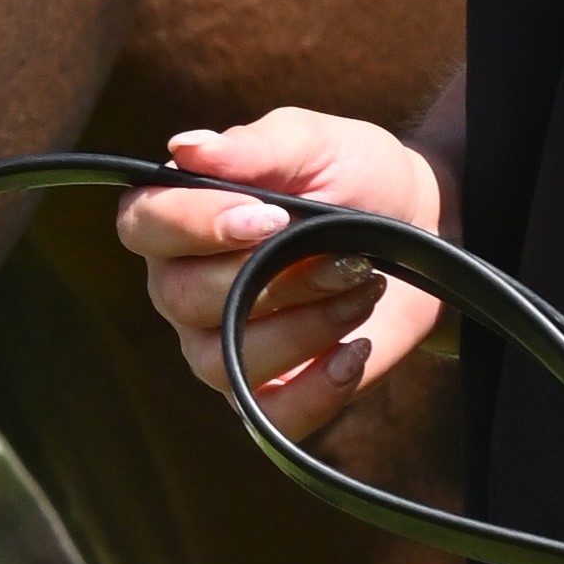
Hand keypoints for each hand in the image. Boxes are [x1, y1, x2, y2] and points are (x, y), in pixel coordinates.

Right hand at [114, 108, 445, 428]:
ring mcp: (218, 346)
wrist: (420, 229)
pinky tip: (354, 352)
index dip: (194, 225)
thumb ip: (253, 148)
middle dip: (274, 280)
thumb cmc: (353, 174)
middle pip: (183, 298)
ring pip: (224, 360)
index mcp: (175, 216)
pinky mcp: (268, 394)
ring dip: (303, 329)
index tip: (272, 217)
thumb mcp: (312, 145)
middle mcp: (180, 284)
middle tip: (344, 257)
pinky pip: (270, 419)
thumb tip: (184, 147)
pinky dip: (316, 391)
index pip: (144, 226)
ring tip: (361, 291)